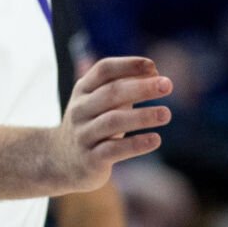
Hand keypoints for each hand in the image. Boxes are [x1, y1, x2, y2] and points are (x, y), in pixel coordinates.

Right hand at [50, 56, 171, 192]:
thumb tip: (155, 73)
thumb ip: (124, 86)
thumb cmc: (92, 125)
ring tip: (166, 114)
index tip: (153, 66)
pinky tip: (156, 139)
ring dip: (142, 116)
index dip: (128, 65)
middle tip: (168, 85)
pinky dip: (136, 144)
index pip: (104, 70)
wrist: (59, 162)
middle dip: (141, 87)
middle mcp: (80, 109)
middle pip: (111, 93)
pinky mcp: (90, 159)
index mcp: (83, 90)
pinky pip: (114, 150)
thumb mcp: (100, 102)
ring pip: (113, 121)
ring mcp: (83, 134)